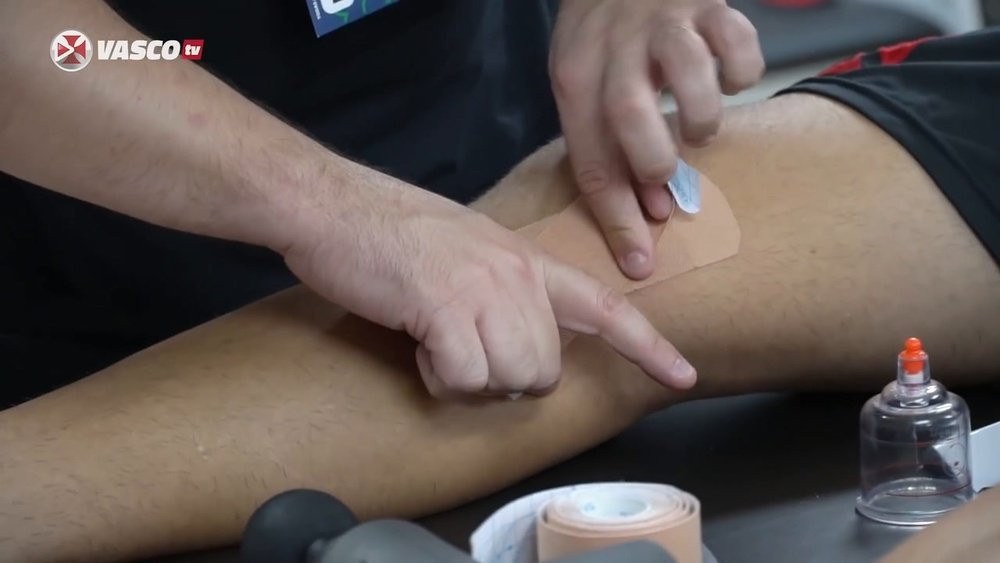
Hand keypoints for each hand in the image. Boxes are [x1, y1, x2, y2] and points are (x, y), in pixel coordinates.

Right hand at [281, 170, 695, 397]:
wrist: (335, 207)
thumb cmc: (392, 233)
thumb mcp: (468, 254)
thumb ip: (504, 294)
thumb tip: (517, 352)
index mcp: (527, 261)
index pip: (604, 307)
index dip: (647, 345)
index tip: (683, 374)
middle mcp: (517, 275)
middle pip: (544, 371)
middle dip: (503, 377)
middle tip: (457, 347)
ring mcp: (485, 290)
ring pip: (510, 379)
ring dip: (467, 377)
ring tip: (434, 339)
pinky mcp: (446, 308)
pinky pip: (465, 379)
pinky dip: (438, 376)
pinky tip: (419, 344)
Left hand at [550, 0, 763, 278]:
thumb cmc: (602, 38)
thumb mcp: (584, 83)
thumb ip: (610, 144)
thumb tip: (650, 212)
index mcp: (574, 77)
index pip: (591, 162)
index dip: (616, 220)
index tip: (640, 263)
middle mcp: (615, 48)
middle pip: (631, 119)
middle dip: (655, 165)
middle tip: (667, 177)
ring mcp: (664, 22)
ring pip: (692, 82)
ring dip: (701, 120)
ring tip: (698, 127)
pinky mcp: (711, 3)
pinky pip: (739, 48)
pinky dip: (741, 74)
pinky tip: (726, 80)